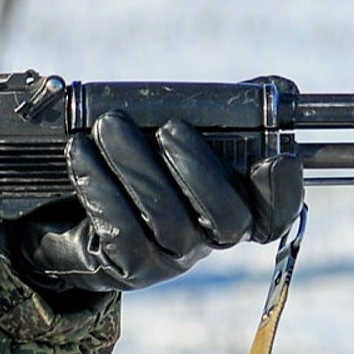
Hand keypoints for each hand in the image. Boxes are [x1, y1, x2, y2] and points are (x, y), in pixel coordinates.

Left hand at [5, 112, 302, 295]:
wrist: (70, 212)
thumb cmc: (139, 163)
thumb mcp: (179, 134)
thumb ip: (226, 112)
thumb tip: (277, 86)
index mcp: (234, 204)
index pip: (275, 213)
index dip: (282, 192)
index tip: (273, 158)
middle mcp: (209, 238)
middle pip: (226, 220)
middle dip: (199, 168)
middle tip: (170, 126)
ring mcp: (170, 258)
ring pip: (167, 220)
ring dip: (136, 166)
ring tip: (108, 126)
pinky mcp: (127, 268)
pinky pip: (120, 233)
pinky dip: (100, 188)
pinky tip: (80, 154)